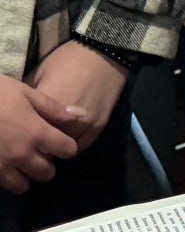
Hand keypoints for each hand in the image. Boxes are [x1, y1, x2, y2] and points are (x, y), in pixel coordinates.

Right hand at [0, 75, 81, 192]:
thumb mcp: (27, 93)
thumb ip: (54, 109)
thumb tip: (82, 115)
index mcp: (36, 133)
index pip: (67, 150)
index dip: (67, 146)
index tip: (61, 141)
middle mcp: (21, 155)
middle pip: (46, 173)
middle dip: (48, 164)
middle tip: (40, 152)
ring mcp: (1, 167)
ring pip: (23, 185)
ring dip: (26, 175)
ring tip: (21, 161)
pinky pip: (2, 184)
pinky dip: (6, 177)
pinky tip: (4, 162)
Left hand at [24, 41, 126, 153]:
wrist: (105, 53)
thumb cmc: (68, 60)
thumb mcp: (40, 73)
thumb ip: (30, 97)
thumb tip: (19, 112)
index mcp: (49, 106)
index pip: (29, 133)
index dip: (24, 134)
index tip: (21, 133)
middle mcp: (67, 121)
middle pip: (46, 146)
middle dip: (39, 144)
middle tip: (34, 139)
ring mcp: (85, 126)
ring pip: (64, 150)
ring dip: (56, 146)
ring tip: (50, 140)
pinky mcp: (99, 127)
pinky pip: (81, 146)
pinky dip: (72, 145)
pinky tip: (66, 138)